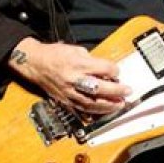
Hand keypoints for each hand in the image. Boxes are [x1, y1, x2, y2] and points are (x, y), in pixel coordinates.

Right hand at [8, 37, 129, 114]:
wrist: (35, 63)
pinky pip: (81, 109)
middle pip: (99, 88)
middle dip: (116, 91)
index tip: (118, 72)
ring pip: (91, 102)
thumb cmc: (55, 54)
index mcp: (77, 63)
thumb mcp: (76, 50)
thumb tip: (107, 71)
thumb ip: (93, 61)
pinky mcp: (65, 100)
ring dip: (108, 105)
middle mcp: (73, 79)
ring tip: (119, 105)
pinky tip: (103, 112)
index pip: (103, 69)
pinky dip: (94, 112)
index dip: (114, 70)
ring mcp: (68, 92)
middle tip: (127, 91)